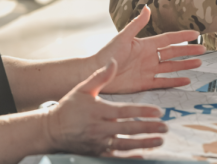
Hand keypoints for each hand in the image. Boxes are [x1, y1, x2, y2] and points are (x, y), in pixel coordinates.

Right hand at [44, 60, 166, 154]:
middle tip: (165, 127)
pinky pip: (116, 156)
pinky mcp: (96, 153)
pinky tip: (143, 155)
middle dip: (148, 128)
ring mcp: (98, 142)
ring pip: (125, 144)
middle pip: (128, 129)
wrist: (51, 130)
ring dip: (144, 143)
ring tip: (160, 141)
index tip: (158, 111)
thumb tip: (113, 61)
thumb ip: (101, 76)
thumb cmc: (69, 107)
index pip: (125, 111)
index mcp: (98, 110)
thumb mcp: (83, 88)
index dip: (142, 111)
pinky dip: (130, 157)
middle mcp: (99, 127)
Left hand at [95, 6, 205, 93]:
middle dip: (188, 51)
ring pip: (171, 67)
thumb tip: (147, 7)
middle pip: (173, 53)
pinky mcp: (145, 83)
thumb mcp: (123, 37)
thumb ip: (137, 24)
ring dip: (185, 65)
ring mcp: (148, 70)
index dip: (182, 36)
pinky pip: (163, 82)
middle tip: (203, 49)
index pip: (168, 39)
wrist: (96, 72)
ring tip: (199, 64)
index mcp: (145, 44)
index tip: (195, 33)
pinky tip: (186, 80)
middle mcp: (149, 57)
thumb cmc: (107, 53)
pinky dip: (175, 80)